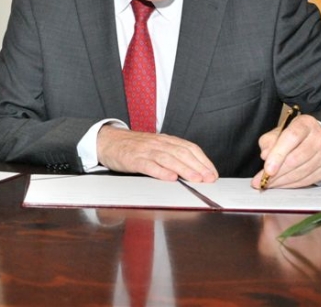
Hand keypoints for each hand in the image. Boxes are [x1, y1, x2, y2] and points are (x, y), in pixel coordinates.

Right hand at [96, 125, 218, 182]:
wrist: (108, 141)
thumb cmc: (134, 146)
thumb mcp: (155, 146)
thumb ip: (171, 155)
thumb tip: (193, 170)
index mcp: (165, 140)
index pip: (189, 148)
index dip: (203, 160)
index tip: (212, 173)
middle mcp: (158, 144)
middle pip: (182, 153)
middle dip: (198, 166)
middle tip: (208, 179)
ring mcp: (146, 151)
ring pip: (168, 158)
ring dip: (184, 169)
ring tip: (195, 179)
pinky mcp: (134, 159)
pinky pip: (149, 165)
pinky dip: (161, 171)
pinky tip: (170, 178)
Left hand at [253, 114, 320, 188]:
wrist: (316, 139)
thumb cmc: (294, 135)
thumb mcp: (279, 132)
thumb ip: (269, 141)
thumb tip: (266, 155)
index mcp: (305, 124)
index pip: (291, 138)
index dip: (278, 155)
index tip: (267, 169)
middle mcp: (319, 137)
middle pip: (295, 159)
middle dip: (277, 173)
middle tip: (262, 181)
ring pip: (301, 172)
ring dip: (282, 181)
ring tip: (269, 184)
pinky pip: (307, 180)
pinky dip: (292, 185)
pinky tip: (282, 184)